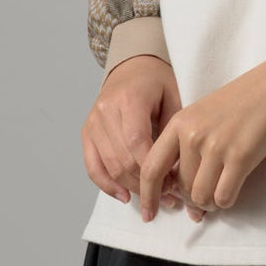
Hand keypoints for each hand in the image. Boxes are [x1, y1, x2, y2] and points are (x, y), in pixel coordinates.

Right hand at [81, 54, 186, 210]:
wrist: (132, 67)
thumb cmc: (157, 82)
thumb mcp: (174, 96)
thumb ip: (173, 129)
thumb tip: (178, 170)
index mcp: (130, 98)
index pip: (137, 141)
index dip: (153, 167)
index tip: (173, 183)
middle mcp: (106, 110)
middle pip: (122, 158)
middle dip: (146, 182)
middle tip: (169, 196)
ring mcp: (93, 122)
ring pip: (109, 166)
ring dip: (131, 187)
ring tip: (154, 198)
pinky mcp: (87, 132)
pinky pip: (92, 166)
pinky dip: (107, 185)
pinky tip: (125, 196)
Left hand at [139, 38, 265, 222]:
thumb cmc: (246, 99)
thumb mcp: (204, 113)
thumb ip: (187, 143)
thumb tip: (179, 186)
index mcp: (180, 121)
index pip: (151, 167)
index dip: (147, 195)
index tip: (149, 213)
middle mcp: (193, 134)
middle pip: (180, 187)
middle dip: (192, 198)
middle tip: (204, 200)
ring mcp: (217, 145)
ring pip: (201, 196)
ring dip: (210, 202)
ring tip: (221, 192)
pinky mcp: (241, 156)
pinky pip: (224, 196)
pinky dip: (227, 201)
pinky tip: (234, 189)